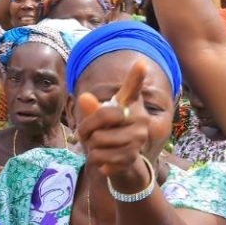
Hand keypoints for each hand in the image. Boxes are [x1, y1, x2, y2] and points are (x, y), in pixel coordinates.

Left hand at [74, 59, 152, 190]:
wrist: (122, 162)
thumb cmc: (108, 132)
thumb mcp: (98, 118)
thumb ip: (92, 108)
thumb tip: (84, 97)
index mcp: (131, 104)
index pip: (133, 88)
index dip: (136, 75)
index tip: (141, 62)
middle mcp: (140, 119)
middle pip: (102, 117)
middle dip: (86, 129)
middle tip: (89, 134)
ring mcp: (138, 139)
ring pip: (98, 140)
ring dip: (90, 147)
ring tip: (98, 147)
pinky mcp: (132, 157)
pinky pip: (100, 158)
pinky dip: (95, 160)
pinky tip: (104, 160)